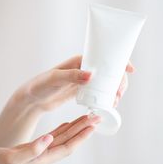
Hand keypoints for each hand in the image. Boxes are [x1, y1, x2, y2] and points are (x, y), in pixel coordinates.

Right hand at [0, 115, 100, 163]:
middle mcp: (43, 156)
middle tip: (96, 117)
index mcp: (40, 160)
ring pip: (63, 137)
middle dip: (83, 129)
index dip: (81, 137)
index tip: (92, 125)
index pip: (67, 147)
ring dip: (75, 127)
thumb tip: (49, 139)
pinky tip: (68, 123)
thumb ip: (31, 150)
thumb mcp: (10, 158)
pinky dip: (63, 128)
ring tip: (87, 117)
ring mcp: (39, 151)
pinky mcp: (34, 146)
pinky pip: (53, 136)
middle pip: (69, 141)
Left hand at [19, 56, 134, 112]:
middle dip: (119, 81)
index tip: (130, 70)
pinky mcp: (82, 92)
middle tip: (119, 94)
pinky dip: (106, 98)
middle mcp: (84, 69)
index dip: (119, 62)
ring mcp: (84, 81)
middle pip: (109, 72)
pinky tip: (108, 105)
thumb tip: (91, 75)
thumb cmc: (40, 85)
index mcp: (80, 61)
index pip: (103, 58)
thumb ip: (71, 76)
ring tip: (114, 102)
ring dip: (114, 91)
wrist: (32, 100)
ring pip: (106, 83)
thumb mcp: (54, 78)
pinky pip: (99, 93)